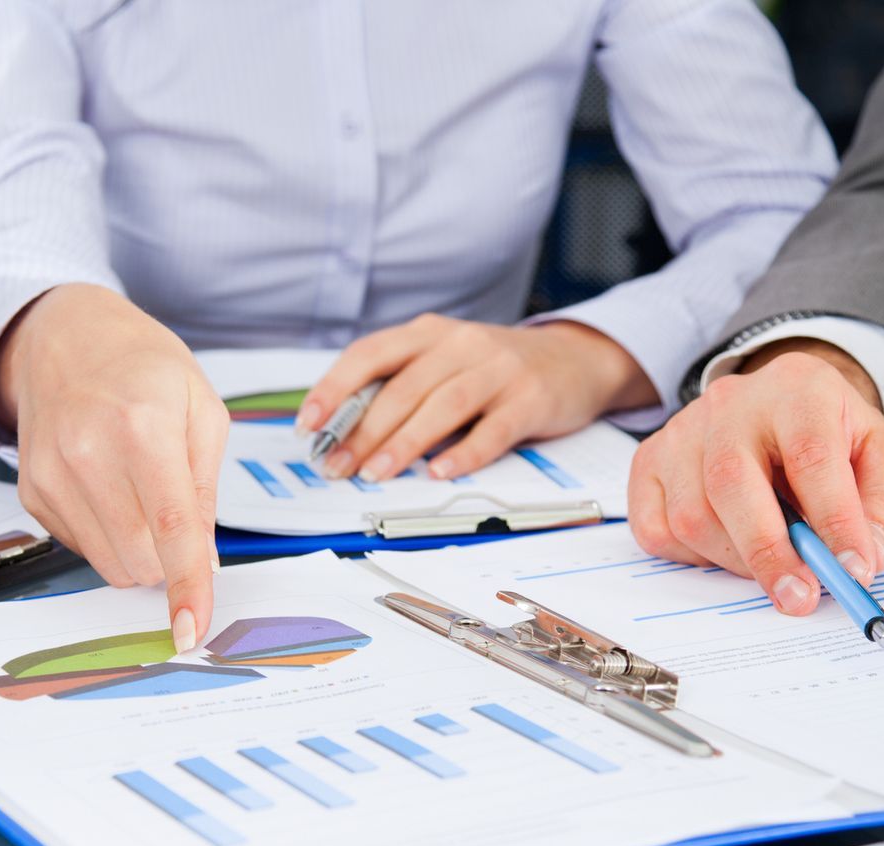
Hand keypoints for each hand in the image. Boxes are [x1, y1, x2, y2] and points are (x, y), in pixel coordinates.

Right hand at [0, 284, 223, 651]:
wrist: (65, 335)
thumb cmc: (144, 367)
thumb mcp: (201, 408)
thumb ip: (206, 488)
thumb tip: (204, 562)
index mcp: (143, 426)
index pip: (172, 529)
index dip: (188, 586)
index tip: (193, 630)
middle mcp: (88, 453)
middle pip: (140, 557)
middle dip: (169, 558)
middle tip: (176, 515)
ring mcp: (51, 474)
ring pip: (109, 563)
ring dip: (138, 551)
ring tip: (140, 495)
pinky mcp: (31, 491)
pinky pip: (81, 547)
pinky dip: (106, 534)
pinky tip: (107, 488)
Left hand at [297, 316, 656, 481]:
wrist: (575, 358)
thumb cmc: (494, 368)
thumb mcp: (444, 360)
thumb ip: (400, 385)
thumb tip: (340, 431)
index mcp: (429, 333)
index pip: (370, 354)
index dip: (334, 388)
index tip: (308, 424)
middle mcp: (461, 344)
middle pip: (403, 387)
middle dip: (363, 431)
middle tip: (337, 466)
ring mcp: (499, 370)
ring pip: (443, 406)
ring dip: (404, 442)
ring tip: (375, 473)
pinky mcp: (531, 399)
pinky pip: (493, 429)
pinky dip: (465, 453)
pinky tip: (440, 473)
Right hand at [627, 340, 883, 614]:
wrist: (778, 405)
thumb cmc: (828, 433)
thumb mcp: (878, 455)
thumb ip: (881, 506)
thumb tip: (864, 560)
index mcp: (798, 389)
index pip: (810, 456)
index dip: (832, 519)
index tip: (851, 570)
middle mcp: (730, 402)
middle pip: (732, 483)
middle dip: (768, 553)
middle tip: (799, 599)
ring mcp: (681, 431)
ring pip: (692, 516)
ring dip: (736, 559)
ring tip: (772, 564)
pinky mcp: (649, 461)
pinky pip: (657, 529)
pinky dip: (693, 556)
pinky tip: (727, 544)